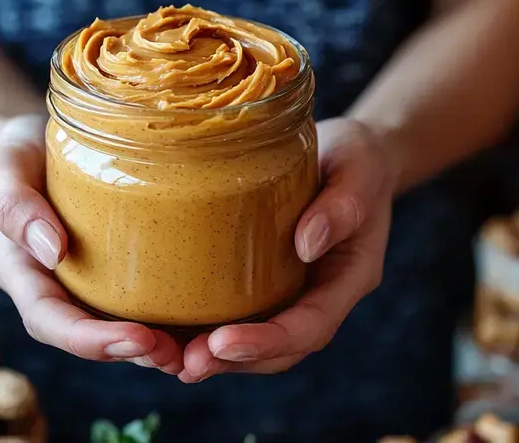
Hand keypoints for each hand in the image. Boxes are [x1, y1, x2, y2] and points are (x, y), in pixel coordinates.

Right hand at [0, 115, 184, 373]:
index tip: (136, 338)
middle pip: (89, 336)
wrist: (32, 136)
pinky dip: (171, 316)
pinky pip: (141, 297)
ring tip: (198, 349)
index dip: (90, 340)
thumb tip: (52, 251)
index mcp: (23, 272)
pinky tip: (210, 316)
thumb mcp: (7, 165)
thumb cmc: (17, 149)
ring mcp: (86, 281)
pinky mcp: (116, 267)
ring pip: (118, 326)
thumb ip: (16, 205)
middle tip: (175, 354)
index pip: (50, 321)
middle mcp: (55, 287)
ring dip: (157, 345)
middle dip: (131, 351)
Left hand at [177, 117, 399, 381]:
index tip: (224, 342)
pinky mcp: (259, 281)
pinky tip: (161, 330)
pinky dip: (197, 330)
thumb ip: (339, 208)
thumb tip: (306, 244)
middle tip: (185, 363)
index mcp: (346, 281)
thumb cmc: (356, 161)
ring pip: (250, 344)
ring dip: (207, 356)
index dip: (267, 342)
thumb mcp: (357, 173)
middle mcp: (315, 298)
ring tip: (164, 356)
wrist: (348, 155)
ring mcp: (287, 294)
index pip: (310, 328)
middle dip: (230, 361)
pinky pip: (231, 315)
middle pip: (276, 351)